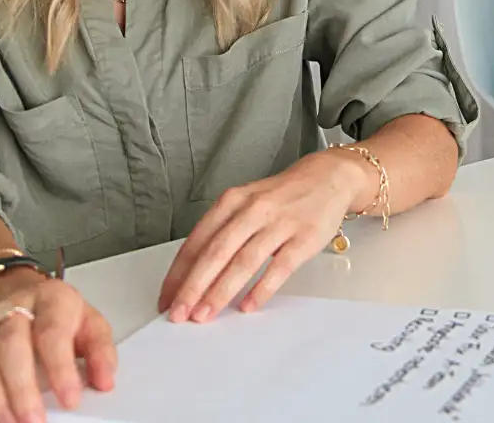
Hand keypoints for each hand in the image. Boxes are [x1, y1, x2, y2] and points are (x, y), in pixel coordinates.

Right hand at [0, 270, 115, 422]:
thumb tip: (105, 380)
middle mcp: (18, 307)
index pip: (54, 333)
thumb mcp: (89, 323)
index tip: (70, 399)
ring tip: (13, 422)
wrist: (21, 290)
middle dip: (22, 387)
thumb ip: (100, 350)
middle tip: (36, 420)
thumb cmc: (58, 313)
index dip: (60, 368)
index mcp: (53, 299)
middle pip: (13, 344)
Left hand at [158, 150, 372, 323]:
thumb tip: (192, 274)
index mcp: (233, 200)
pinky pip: (279, 267)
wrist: (328, 177)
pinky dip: (261, 289)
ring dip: (221, 291)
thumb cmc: (281, 196)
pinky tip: (248, 307)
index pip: (198, 240)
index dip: (179, 272)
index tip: (166, 298)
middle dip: (193, 286)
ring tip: (205, 315)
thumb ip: (222, 232)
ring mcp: (280, 223)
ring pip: (244, 260)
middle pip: (217, 251)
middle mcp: (254, 209)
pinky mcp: (304, 238)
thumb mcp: (246, 203)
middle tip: (178, 313)